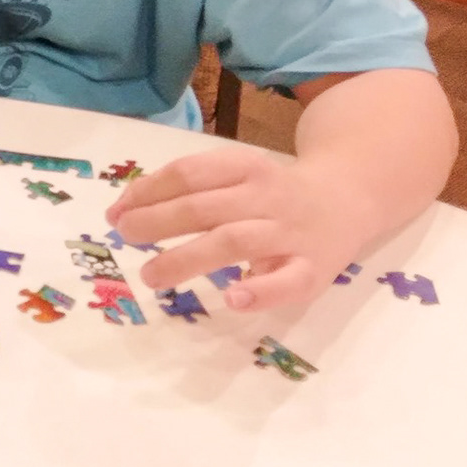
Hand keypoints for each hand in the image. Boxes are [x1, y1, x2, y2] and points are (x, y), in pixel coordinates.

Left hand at [105, 145, 356, 311]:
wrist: (350, 197)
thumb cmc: (273, 191)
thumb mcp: (234, 175)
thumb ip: (185, 189)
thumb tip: (121, 210)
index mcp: (245, 167)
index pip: (188, 173)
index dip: (148, 191)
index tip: (116, 212)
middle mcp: (267, 196)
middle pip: (205, 207)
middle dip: (158, 222)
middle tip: (124, 237)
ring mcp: (291, 233)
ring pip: (235, 242)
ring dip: (187, 258)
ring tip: (151, 275)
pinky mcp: (315, 269)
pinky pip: (288, 282)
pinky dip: (259, 291)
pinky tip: (231, 298)